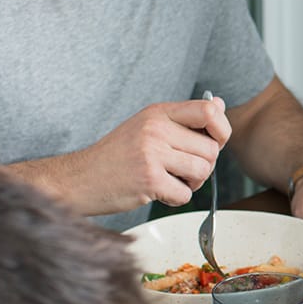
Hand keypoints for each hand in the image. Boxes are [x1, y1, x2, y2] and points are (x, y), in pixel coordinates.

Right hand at [66, 97, 230, 213]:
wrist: (80, 179)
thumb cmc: (116, 155)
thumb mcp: (148, 126)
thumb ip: (185, 118)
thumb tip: (220, 105)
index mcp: (158, 112)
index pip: (209, 111)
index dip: (221, 130)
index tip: (213, 142)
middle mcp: (156, 129)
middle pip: (211, 148)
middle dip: (203, 165)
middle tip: (182, 170)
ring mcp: (152, 154)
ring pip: (203, 171)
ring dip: (192, 183)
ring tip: (170, 179)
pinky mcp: (149, 180)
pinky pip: (186, 194)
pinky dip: (176, 198)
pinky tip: (159, 191)